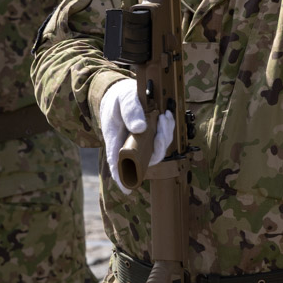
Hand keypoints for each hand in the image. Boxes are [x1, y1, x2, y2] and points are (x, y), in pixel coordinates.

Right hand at [99, 77, 174, 192]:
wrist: (122, 93)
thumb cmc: (119, 99)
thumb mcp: (123, 100)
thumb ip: (130, 111)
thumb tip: (140, 128)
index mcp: (115, 142)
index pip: (117, 165)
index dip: (122, 179)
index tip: (128, 189)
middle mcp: (129, 147)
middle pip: (145, 159)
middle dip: (158, 148)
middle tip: (161, 130)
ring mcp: (141, 144)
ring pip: (156, 150)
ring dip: (165, 136)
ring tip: (164, 116)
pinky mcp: (151, 137)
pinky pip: (162, 139)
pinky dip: (167, 129)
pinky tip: (166, 116)